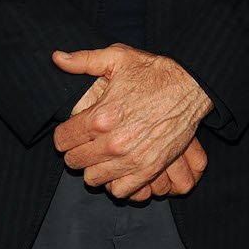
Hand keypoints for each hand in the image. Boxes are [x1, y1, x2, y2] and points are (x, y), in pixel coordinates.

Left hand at [51, 46, 212, 197]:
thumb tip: (56, 58)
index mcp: (101, 117)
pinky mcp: (149, 170)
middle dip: (77, 151)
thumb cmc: (154, 71)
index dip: (64, 134)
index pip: (62, 140)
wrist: (192, 85)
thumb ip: (83, 61)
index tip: (73, 130)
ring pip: (93, 179)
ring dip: (95, 168)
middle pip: (74, 162)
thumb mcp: (118, 57)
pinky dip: (116, 182)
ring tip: (103, 154)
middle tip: (88, 141)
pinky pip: (119, 191)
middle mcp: (113, 143)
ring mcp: (132, 160)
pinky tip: (119, 166)